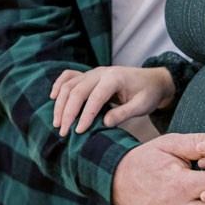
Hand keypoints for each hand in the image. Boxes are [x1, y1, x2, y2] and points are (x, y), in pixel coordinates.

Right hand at [51, 64, 175, 135]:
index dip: (86, 115)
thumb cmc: (148, 94)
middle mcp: (100, 73)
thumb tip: (104, 123)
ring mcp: (93, 72)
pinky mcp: (89, 75)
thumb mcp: (141, 106)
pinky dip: (59, 85)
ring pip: (69, 85)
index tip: (78, 132)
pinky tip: (52, 98)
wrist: (152, 80)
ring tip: (58, 124)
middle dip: (67, 112)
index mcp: (114, 78)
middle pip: (77, 91)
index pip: (95, 97)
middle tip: (63, 132)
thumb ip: (123, 113)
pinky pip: (69, 76)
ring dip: (60, 104)